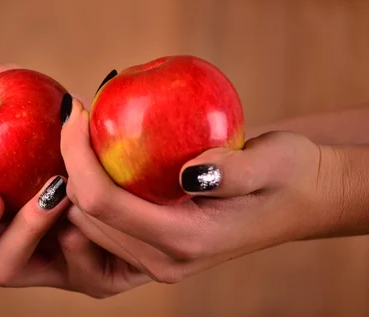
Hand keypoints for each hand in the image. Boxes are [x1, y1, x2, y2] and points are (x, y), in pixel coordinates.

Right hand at [0, 53, 149, 296]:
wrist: (155, 165)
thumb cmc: (88, 133)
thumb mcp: (46, 106)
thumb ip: (2, 84)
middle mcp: (12, 241)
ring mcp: (49, 266)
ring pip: (5, 269)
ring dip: (23, 227)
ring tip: (57, 188)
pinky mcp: (92, 279)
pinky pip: (73, 269)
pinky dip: (80, 236)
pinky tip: (99, 212)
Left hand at [60, 96, 339, 283]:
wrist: (302, 199)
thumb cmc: (290, 174)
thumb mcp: (273, 163)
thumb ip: (235, 171)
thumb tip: (189, 173)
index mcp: (187, 240)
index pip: (104, 203)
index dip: (76, 155)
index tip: (77, 108)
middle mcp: (164, 260)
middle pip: (84, 216)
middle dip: (67, 164)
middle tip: (75, 112)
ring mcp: (156, 260)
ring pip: (85, 223)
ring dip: (74, 176)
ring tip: (81, 128)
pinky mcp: (153, 248)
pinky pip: (102, 222)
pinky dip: (89, 186)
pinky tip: (97, 150)